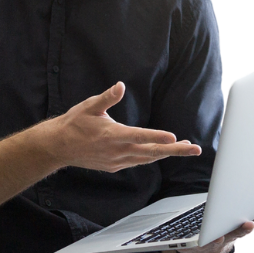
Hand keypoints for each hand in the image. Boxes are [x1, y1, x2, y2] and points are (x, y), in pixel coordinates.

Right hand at [51, 81, 204, 173]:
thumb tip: (120, 86)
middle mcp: (117, 150)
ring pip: (147, 159)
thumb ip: (107, 97)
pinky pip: (137, 162)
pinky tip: (159, 151)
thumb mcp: (89, 106)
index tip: (174, 137)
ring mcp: (117, 161)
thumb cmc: (74, 123)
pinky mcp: (114, 166)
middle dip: (175, 150)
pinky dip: (151, 157)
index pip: (140, 136)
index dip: (158, 136)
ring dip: (166, 153)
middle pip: (151, 151)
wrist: (59, 147)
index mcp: (112, 134)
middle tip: (194, 148)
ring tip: (184, 148)